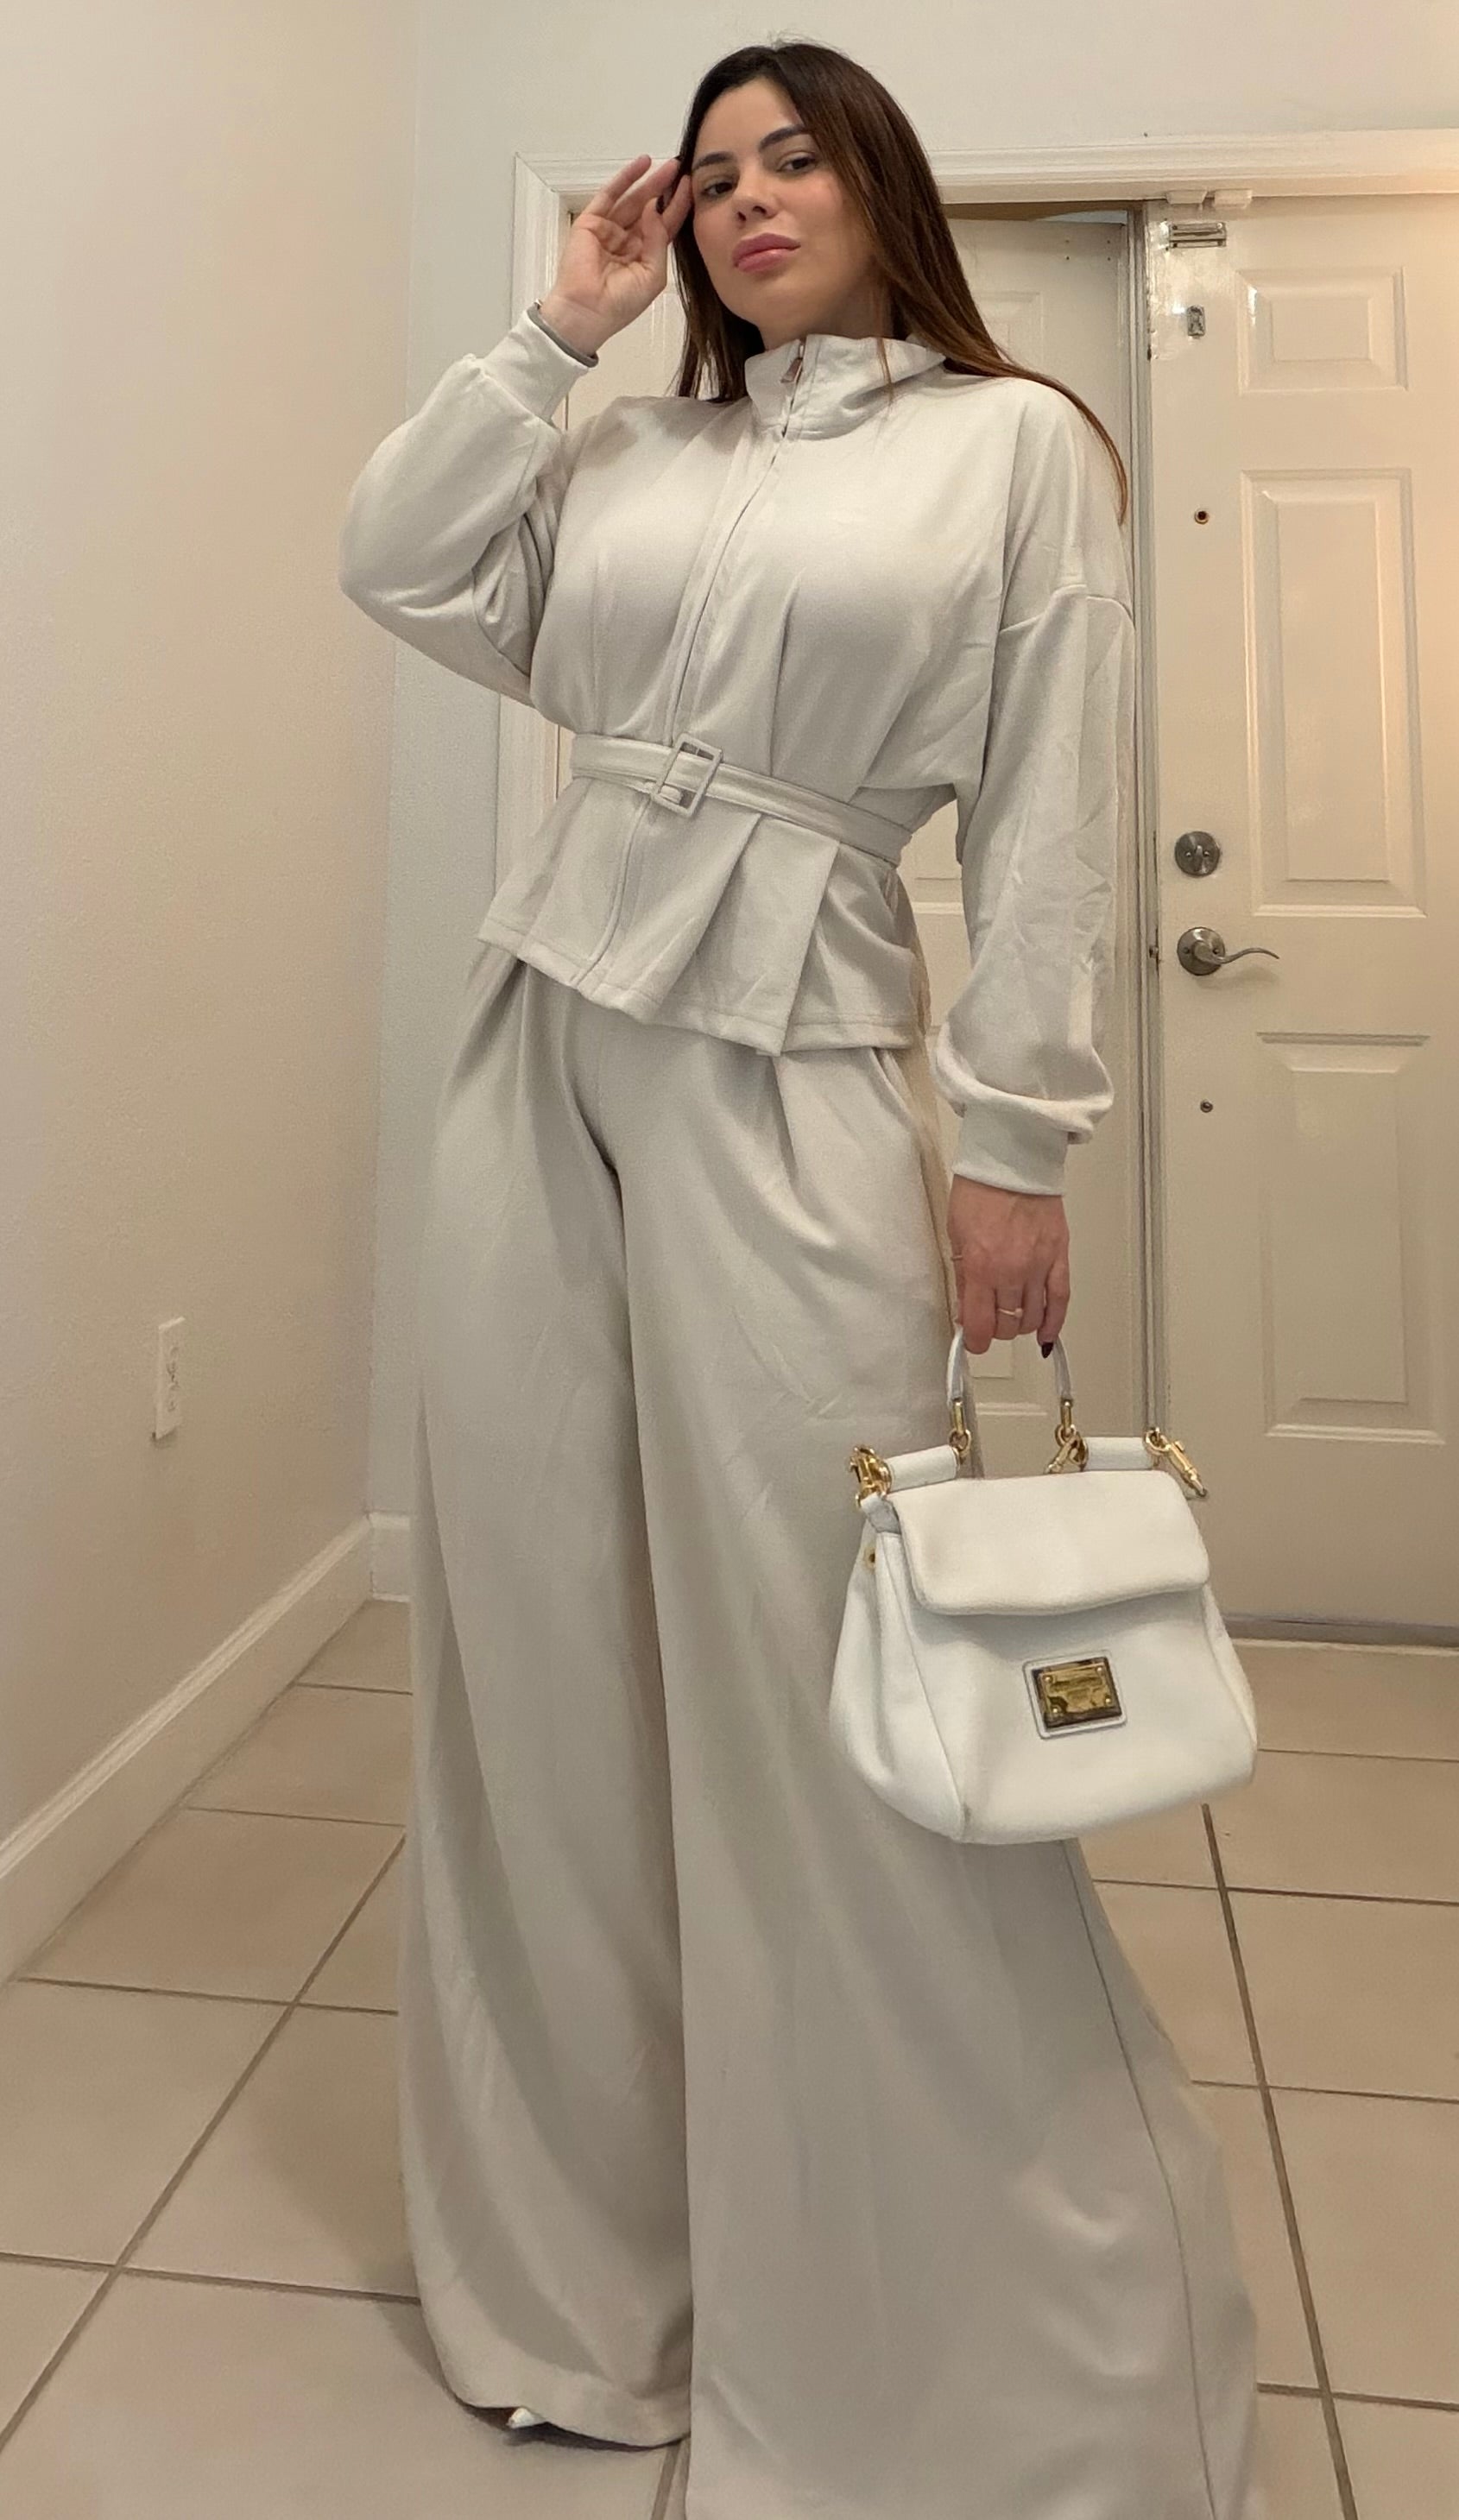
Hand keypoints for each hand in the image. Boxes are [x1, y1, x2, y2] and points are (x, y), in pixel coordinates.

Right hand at [540, 154, 693, 356]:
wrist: (587, 312)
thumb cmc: (621, 304)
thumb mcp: (653, 275)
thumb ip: (658, 241)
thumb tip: (655, 208)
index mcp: (644, 255)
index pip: (664, 225)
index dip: (677, 206)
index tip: (691, 186)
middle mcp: (628, 240)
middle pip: (650, 208)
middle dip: (666, 188)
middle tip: (682, 167)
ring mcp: (609, 230)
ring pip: (633, 199)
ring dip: (650, 180)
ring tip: (669, 164)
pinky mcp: (591, 222)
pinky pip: (610, 195)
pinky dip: (625, 178)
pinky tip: (642, 164)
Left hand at [947, 1175, 1069, 1356]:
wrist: (1013, 1161)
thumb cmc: (981, 1190)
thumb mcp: (957, 1235)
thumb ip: (964, 1277)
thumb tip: (966, 1308)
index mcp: (982, 1267)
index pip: (980, 1325)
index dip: (975, 1341)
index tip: (972, 1340)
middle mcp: (1013, 1272)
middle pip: (1007, 1325)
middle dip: (994, 1329)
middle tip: (988, 1320)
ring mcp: (1039, 1265)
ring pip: (1033, 1317)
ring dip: (1020, 1324)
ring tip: (1011, 1317)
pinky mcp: (1059, 1256)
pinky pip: (1060, 1299)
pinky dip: (1054, 1321)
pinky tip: (1047, 1334)